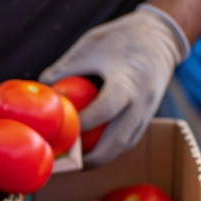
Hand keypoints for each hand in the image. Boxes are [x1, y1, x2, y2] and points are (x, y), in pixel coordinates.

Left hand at [40, 4, 189, 166]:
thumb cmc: (121, 37)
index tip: (60, 133)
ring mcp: (148, 112)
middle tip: (66, 164)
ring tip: (75, 163)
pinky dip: (110, 149)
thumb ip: (64, 68)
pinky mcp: (148, 117)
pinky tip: (91, 152)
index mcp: (128, 81)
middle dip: (91, 158)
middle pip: (117, 141)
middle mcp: (141, 101)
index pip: (105, 110)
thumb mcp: (89, 45)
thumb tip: (40, 90)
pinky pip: (129, 140)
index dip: (82, 125)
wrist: (160, 36)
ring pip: (124, 146)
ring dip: (101, 158)